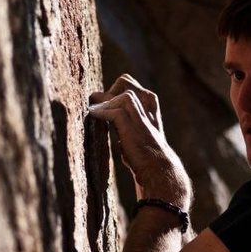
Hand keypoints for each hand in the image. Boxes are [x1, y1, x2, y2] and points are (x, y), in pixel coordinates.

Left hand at [89, 74, 191, 208]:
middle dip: (108, 92)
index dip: (113, 92)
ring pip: (119, 93)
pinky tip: (92, 117)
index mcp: (150, 104)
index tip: (103, 105)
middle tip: (98, 107)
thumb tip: (100, 113)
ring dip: (103, 103)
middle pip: (124, 82)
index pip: (128, 84)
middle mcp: (148, 104)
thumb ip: (122, 120)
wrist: (158, 169)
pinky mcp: (132, 124)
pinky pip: (113, 110)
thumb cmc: (144, 154)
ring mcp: (141, 112)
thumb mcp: (135, 132)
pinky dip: (100, 112)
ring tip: (93, 113)